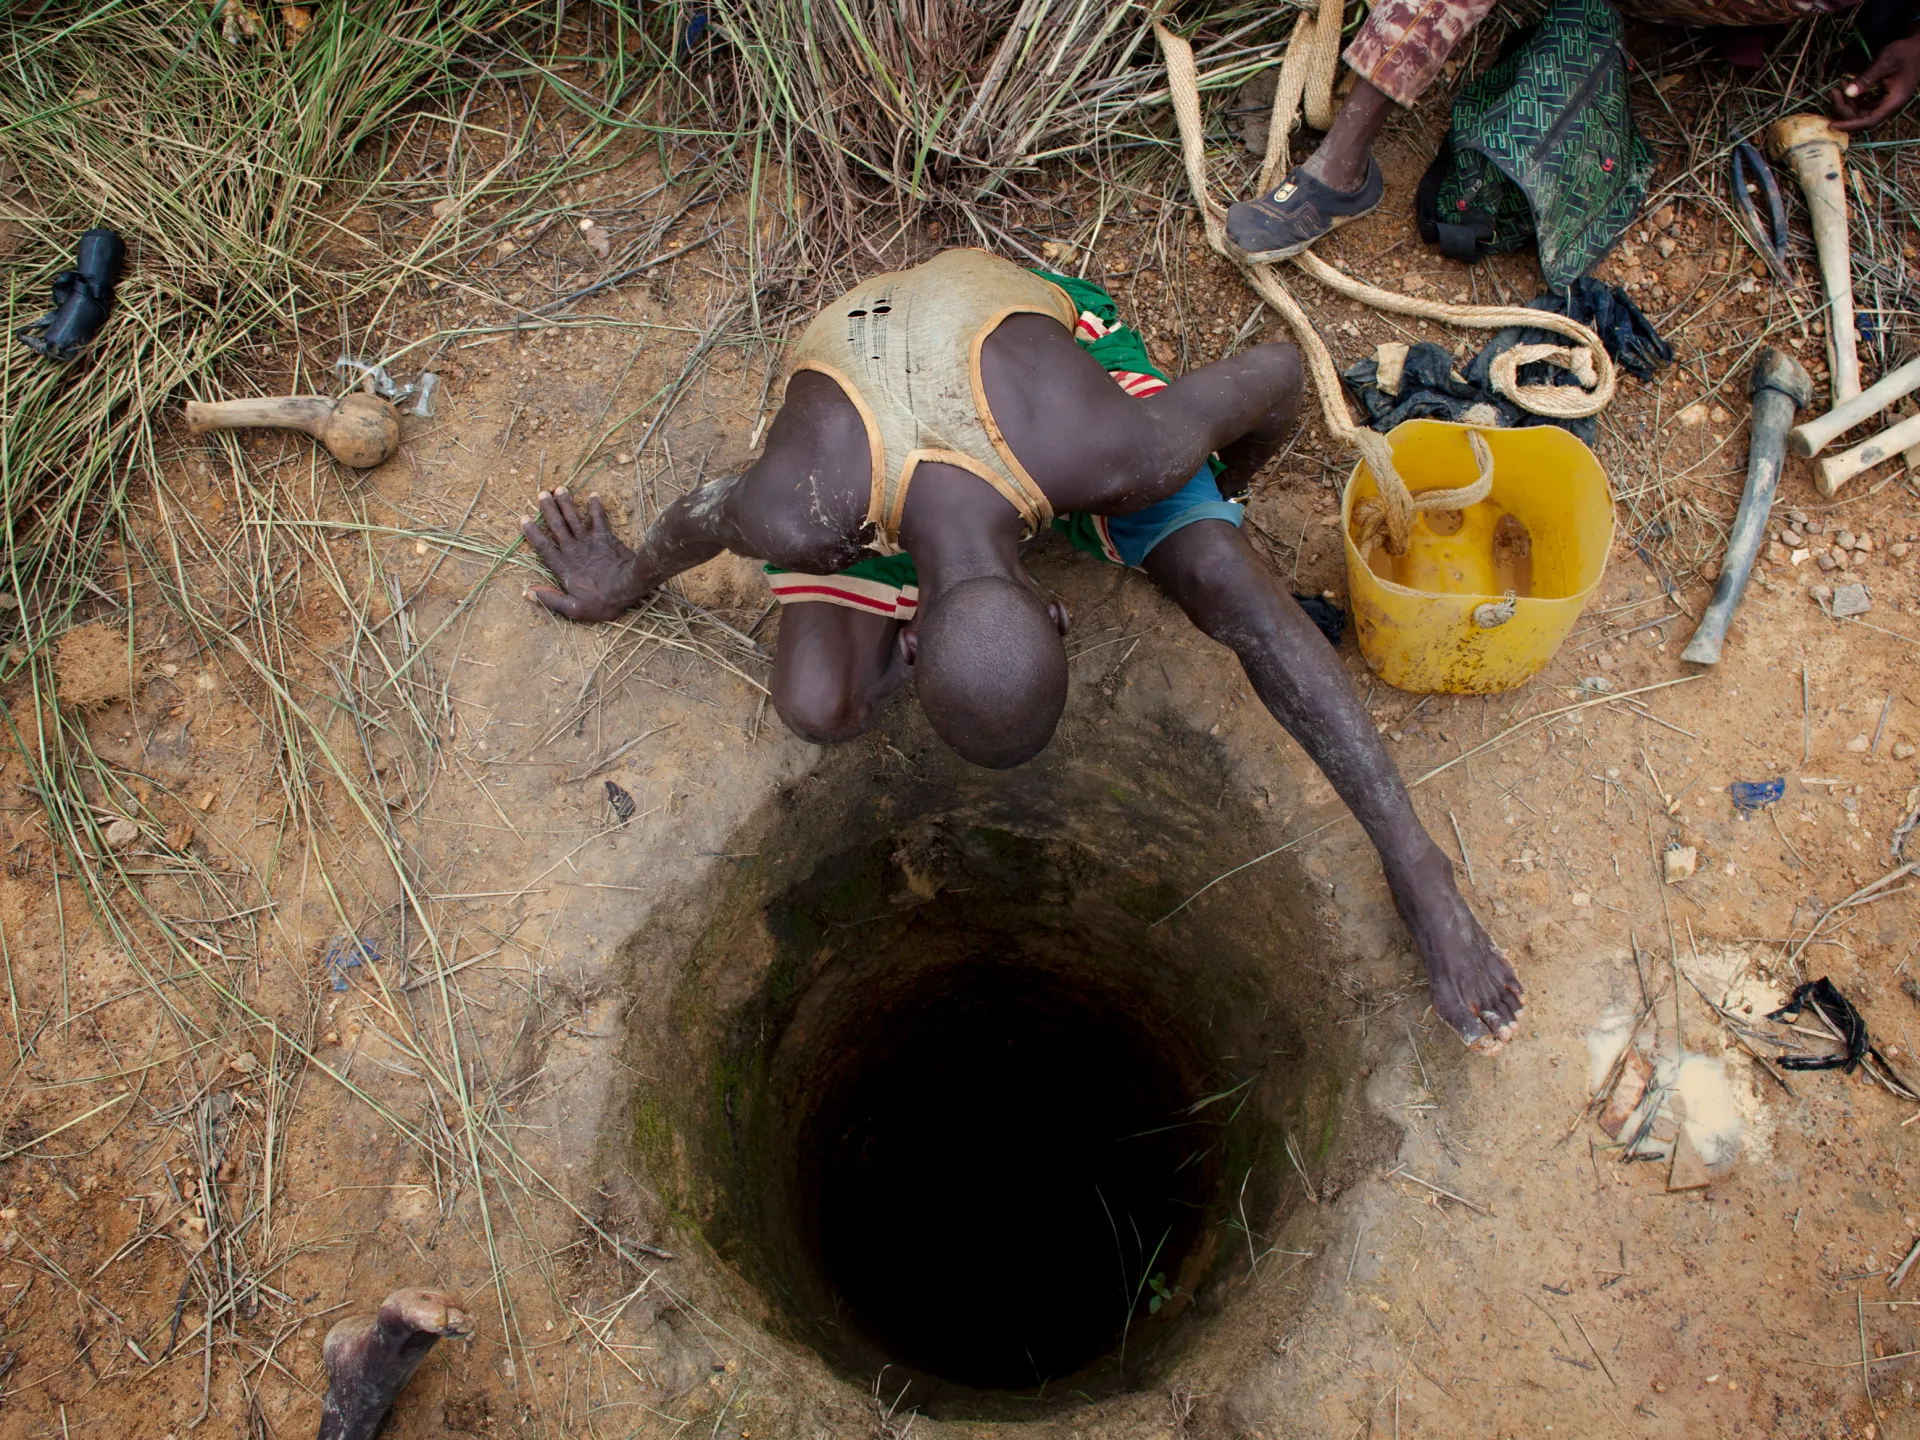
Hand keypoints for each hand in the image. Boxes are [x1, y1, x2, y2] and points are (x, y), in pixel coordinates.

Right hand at [520, 487, 646, 621]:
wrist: (629, 586)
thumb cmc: (603, 601)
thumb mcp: (574, 609)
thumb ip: (551, 600)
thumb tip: (528, 593)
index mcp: (564, 567)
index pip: (543, 547)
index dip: (532, 533)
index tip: (523, 519)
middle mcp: (573, 550)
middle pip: (557, 526)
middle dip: (548, 509)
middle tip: (541, 493)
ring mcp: (589, 541)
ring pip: (574, 518)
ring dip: (566, 503)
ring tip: (559, 488)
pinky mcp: (606, 537)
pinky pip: (599, 518)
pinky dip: (596, 506)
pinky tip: (593, 495)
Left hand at [1830, 32, 1919, 132]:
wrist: (1918, 46)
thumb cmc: (1905, 52)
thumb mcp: (1885, 62)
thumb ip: (1867, 78)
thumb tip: (1848, 93)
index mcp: (1894, 101)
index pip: (1869, 121)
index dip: (1849, 125)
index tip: (1832, 125)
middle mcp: (1890, 105)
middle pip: (1862, 117)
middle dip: (1844, 107)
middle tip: (1833, 91)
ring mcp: (1886, 101)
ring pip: (1861, 110)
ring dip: (1847, 101)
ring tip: (1840, 84)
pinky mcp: (1882, 96)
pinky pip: (1864, 102)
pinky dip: (1854, 95)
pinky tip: (1847, 82)